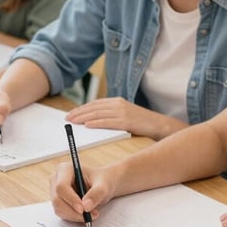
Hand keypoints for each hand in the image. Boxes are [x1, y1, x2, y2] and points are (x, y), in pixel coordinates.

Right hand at [49, 163, 118, 222]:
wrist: (103, 186)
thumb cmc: (102, 181)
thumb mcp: (104, 185)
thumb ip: (96, 194)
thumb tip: (86, 206)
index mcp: (65, 169)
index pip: (61, 186)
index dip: (71, 199)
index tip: (83, 209)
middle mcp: (56, 180)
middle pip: (57, 200)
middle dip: (73, 211)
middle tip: (90, 216)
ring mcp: (55, 192)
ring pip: (58, 209)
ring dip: (75, 216)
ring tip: (92, 215)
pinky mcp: (58, 202)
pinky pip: (62, 213)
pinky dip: (74, 217)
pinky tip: (86, 215)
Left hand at [66, 97, 185, 139]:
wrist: (159, 125)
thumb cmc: (141, 123)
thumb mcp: (124, 115)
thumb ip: (111, 115)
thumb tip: (93, 121)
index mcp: (117, 101)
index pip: (94, 104)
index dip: (81, 109)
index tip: (70, 114)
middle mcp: (118, 104)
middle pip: (93, 108)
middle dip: (78, 113)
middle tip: (67, 119)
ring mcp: (122, 111)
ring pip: (98, 113)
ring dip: (83, 118)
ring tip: (73, 122)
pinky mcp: (126, 121)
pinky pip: (108, 122)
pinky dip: (96, 123)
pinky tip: (87, 125)